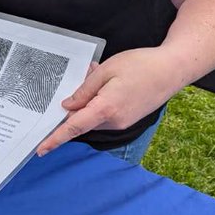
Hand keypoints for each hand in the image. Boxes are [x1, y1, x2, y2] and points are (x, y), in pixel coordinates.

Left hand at [36, 48, 181, 154]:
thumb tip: (68, 107)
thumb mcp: (106, 71)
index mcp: (105, 108)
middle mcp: (114, 121)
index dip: (55, 138)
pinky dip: (99, 102)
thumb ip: (84, 90)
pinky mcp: (128, 119)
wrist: (173, 69)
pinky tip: (106, 82)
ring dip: (88, 100)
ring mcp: (123, 122)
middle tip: (80, 78)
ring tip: (96, 73)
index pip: (74, 127)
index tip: (40, 149)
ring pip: (93, 116)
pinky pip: (105, 114)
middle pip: (82, 120)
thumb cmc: (141, 66)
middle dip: (74, 104)